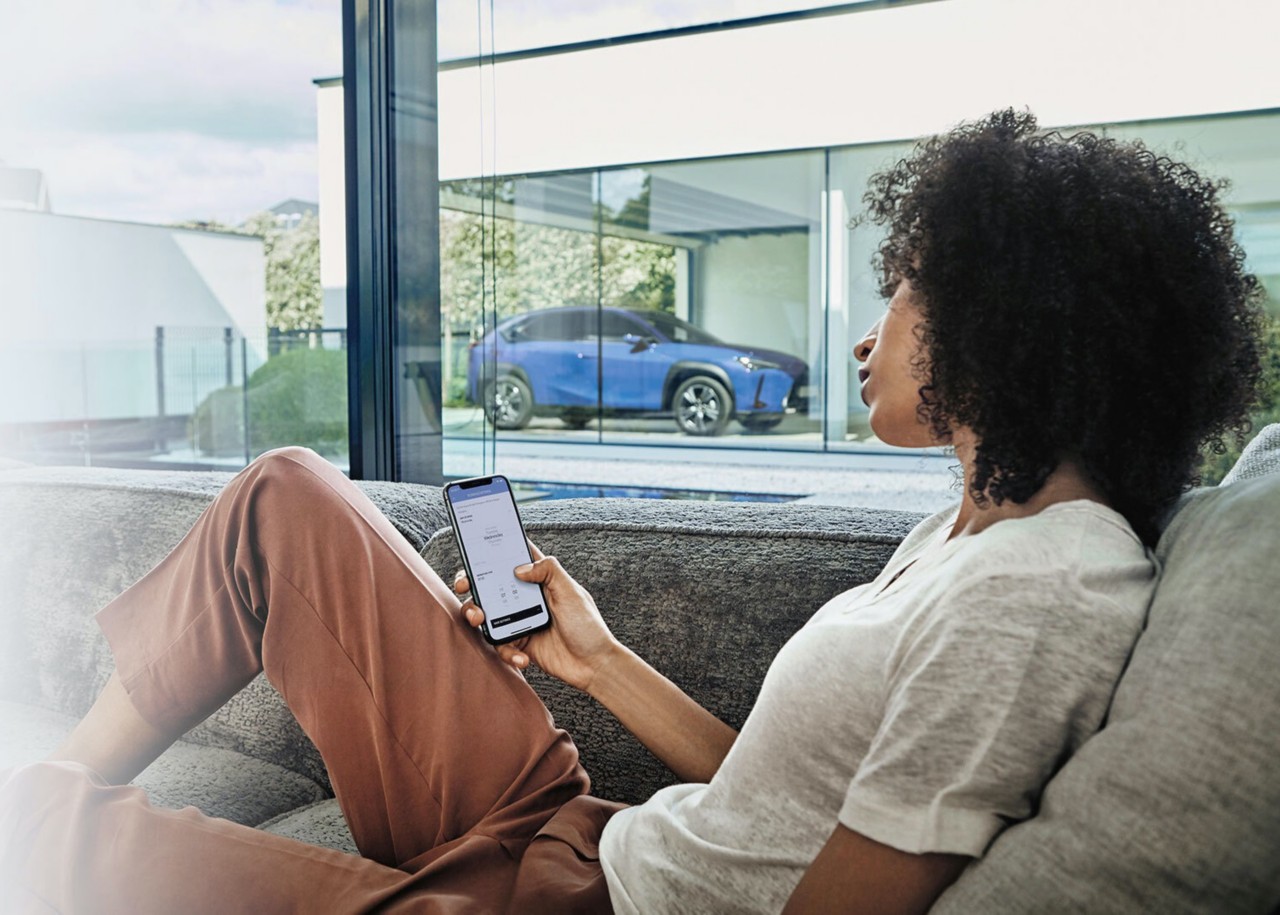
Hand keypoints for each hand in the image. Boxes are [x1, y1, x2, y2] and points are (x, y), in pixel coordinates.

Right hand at [453, 541, 620, 691]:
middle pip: (491, 586)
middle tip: (464, 586)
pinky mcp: (520, 645)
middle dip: (472, 584)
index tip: (476, 550)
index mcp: (540, 581)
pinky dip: (507, 652)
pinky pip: (501, 645)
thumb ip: (549, 571)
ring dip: (477, 615)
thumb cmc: (588, 626)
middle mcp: (527, 599)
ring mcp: (521, 621)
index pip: (514, 559)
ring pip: (488, 615)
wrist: (594, 666)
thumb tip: (519, 568)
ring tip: (480, 619)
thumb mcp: (571, 593)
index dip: (494, 552)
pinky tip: (521, 658)